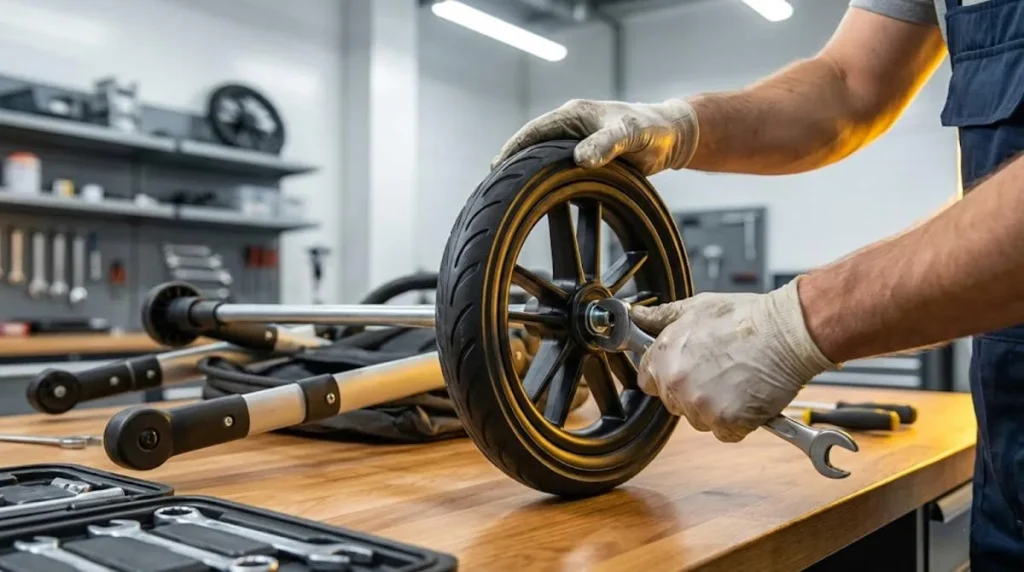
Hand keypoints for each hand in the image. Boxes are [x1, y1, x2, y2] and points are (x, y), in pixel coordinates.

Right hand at [491, 98, 699, 175]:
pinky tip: (537, 198)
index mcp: (574, 114)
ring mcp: (576, 143)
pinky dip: (545, 181)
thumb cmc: (651, 129)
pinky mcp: (585, 158)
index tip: (496, 166)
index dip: (513, 148)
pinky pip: (558, 169)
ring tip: (508, 194)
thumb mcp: (630, 135)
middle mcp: (570, 127)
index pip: (534, 131)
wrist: (671, 136)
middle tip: (494, 186)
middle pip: (532, 145)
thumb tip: (580, 159)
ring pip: (543, 158)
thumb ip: (606, 144)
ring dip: (527, 172)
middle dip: (512, 162)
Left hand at [631, 279, 836, 441]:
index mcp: (664, 356)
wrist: (786, 333)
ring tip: (736, 380)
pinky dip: (737, 422)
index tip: (683, 370)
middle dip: (691, 391)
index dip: (665, 374)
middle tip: (718, 371)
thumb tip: (639, 316)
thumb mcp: (697, 307)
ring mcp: (701, 406)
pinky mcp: (727, 423)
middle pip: (673, 401)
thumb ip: (662, 317)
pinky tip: (748, 397)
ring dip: (714, 408)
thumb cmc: (746, 317)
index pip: (647, 380)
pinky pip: (725, 433)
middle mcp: (677, 384)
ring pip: (698, 419)